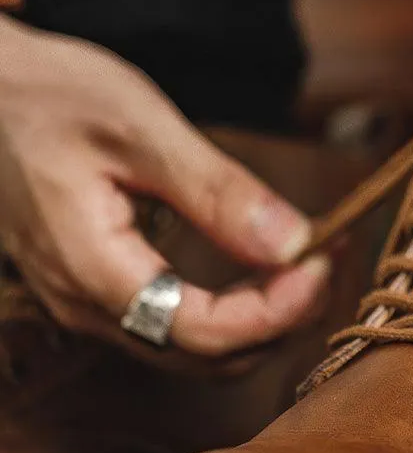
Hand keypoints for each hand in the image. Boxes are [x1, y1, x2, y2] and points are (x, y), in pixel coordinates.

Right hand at [0, 16, 329, 356]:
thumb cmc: (44, 94)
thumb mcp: (137, 126)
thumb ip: (215, 190)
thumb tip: (292, 244)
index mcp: (93, 271)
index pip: (207, 334)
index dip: (278, 309)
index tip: (323, 258)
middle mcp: (89, 307)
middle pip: (208, 357)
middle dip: (282, 318)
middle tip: (328, 257)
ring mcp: (92, 304)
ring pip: (196, 350)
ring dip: (263, 316)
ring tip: (308, 258)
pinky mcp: (103, 288)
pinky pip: (179, 324)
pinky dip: (235, 305)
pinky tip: (264, 264)